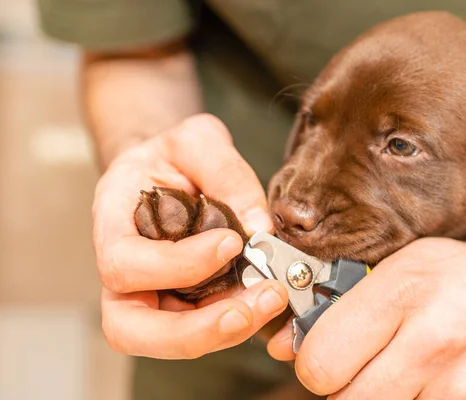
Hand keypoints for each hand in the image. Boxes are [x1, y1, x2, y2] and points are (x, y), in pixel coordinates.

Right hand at [94, 114, 288, 358]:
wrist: (172, 169)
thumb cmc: (175, 154)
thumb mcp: (197, 140)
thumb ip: (226, 172)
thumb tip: (261, 228)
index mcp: (112, 223)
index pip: (125, 264)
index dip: (175, 265)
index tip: (230, 244)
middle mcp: (123, 271)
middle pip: (129, 329)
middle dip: (193, 330)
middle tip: (248, 309)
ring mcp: (151, 293)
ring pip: (171, 340)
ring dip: (225, 331)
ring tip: (271, 299)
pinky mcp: (184, 304)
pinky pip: (204, 328)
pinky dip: (239, 321)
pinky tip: (268, 296)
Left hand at [268, 211, 465, 398]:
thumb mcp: (412, 265)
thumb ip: (350, 300)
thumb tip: (288, 347)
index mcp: (405, 289)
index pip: (319, 359)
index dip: (315, 363)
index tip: (328, 357)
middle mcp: (432, 341)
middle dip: (345, 389)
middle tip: (365, 370)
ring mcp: (463, 388)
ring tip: (403, 376)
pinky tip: (432, 388)